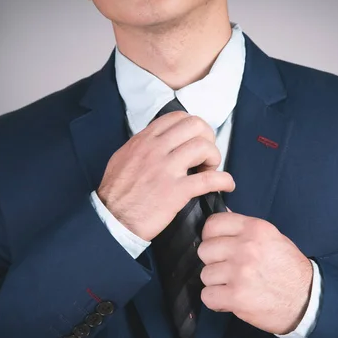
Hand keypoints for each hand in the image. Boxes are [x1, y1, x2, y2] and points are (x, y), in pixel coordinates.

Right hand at [97, 112, 235, 240]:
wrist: (111, 220)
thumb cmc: (115, 192)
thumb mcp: (123, 158)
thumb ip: (142, 146)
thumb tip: (160, 141)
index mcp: (144, 140)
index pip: (178, 117)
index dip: (194, 127)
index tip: (195, 141)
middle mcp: (156, 149)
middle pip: (196, 125)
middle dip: (208, 138)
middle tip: (206, 155)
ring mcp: (166, 169)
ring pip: (204, 147)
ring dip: (214, 157)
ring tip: (211, 170)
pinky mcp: (176, 192)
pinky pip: (209, 179)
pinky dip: (224, 180)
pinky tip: (226, 185)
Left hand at [198, 210, 312, 334]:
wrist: (307, 300)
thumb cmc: (289, 268)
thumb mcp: (272, 238)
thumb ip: (245, 229)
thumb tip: (221, 217)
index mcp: (255, 229)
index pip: (213, 223)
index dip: (210, 236)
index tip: (217, 246)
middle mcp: (246, 247)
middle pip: (205, 250)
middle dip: (213, 262)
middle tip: (228, 269)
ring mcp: (240, 272)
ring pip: (205, 274)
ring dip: (216, 283)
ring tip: (234, 286)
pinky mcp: (236, 296)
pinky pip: (207, 296)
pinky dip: (216, 301)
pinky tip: (231, 299)